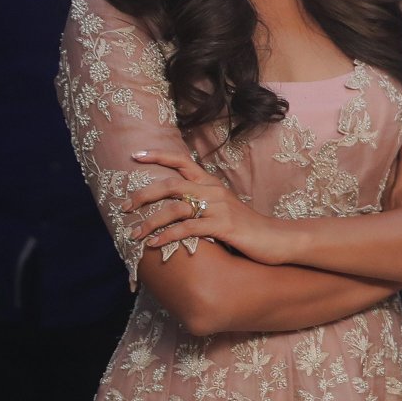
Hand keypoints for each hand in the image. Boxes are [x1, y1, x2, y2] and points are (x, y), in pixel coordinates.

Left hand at [121, 149, 298, 265]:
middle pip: (171, 184)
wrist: (277, 239)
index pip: (182, 161)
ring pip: (175, 208)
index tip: (135, 155)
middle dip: (143, 194)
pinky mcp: (223, 226)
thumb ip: (202, 204)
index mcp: (212, 184)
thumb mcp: (223, 210)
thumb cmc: (247, 228)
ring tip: (134, 234)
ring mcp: (219, 207)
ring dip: (150, 222)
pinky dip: (167, 236)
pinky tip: (155, 244)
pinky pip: (188, 229)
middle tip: (124, 207)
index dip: (158, 156)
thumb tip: (175, 207)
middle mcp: (214, 190)